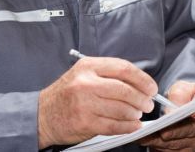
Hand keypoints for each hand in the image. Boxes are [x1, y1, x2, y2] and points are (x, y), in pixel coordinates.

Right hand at [37, 56, 156, 148]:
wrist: (43, 114)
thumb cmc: (67, 94)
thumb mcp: (84, 74)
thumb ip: (109, 74)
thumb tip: (139, 83)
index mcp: (88, 66)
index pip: (123, 68)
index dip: (142, 79)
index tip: (151, 87)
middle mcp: (86, 83)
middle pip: (124, 89)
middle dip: (142, 98)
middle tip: (148, 104)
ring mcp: (85, 104)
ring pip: (121, 109)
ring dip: (135, 114)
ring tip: (138, 114)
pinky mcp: (85, 123)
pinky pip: (113, 126)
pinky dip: (127, 127)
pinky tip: (132, 126)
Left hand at [138, 81, 194, 151]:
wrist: (184, 106)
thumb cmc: (186, 95)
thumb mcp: (184, 87)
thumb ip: (180, 95)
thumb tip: (172, 111)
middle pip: (193, 131)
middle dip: (177, 131)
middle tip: (163, 131)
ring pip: (179, 143)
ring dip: (162, 140)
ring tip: (146, 135)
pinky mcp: (184, 150)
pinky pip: (170, 150)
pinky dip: (156, 145)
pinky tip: (144, 139)